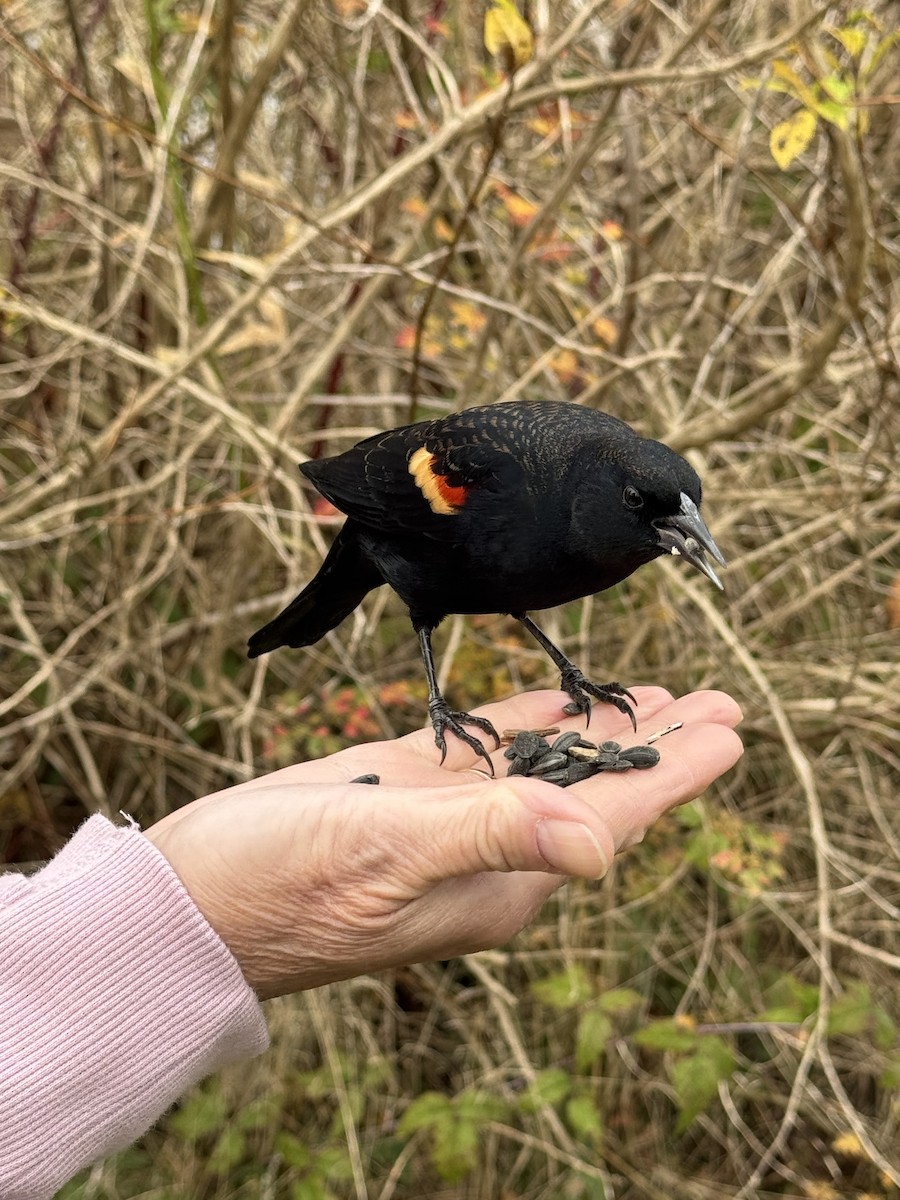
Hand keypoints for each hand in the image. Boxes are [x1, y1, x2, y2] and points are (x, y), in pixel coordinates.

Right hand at [146, 687, 741, 998]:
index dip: (676, 768)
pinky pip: (491, 751)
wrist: (195, 899)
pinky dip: (531, 723)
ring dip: (604, 729)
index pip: (615, 815)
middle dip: (658, 742)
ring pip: (550, 765)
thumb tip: (600, 841)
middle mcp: (489, 852)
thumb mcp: (388, 852)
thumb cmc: (280, 888)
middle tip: (716, 700)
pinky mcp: (408, 791)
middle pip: (598, 787)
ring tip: (658, 695)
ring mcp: (449, 820)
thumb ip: (490, 834)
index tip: (731, 727)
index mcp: (502, 877)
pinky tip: (560, 702)